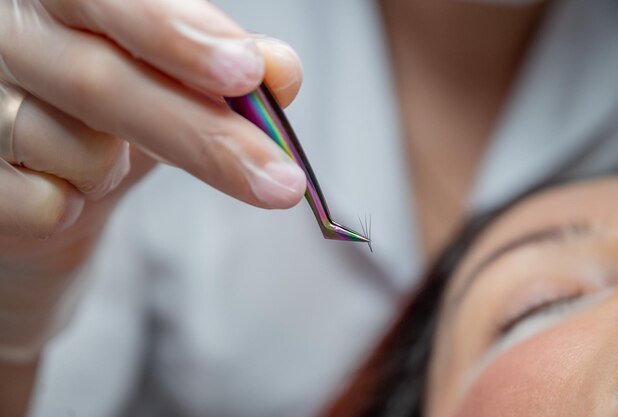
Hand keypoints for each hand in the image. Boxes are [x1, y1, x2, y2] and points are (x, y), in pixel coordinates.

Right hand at [0, 0, 304, 361]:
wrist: (30, 191)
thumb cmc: (102, 122)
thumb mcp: (164, 86)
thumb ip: (216, 73)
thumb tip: (282, 71)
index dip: (177, 34)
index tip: (247, 75)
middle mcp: (3, 37)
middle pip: (103, 83)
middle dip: (204, 136)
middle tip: (282, 182)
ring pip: (81, 152)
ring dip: (117, 173)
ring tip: (98, 163)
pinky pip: (45, 206)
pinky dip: (76, 209)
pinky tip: (58, 191)